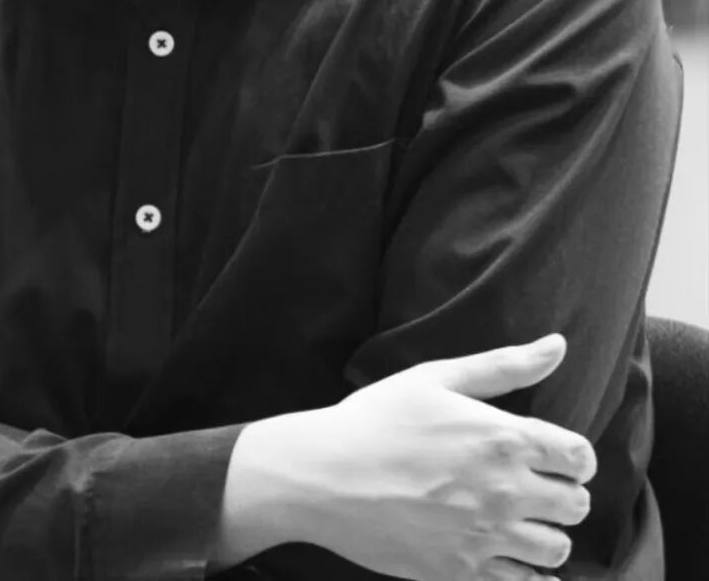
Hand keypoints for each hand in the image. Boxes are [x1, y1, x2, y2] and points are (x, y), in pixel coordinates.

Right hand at [221, 333, 594, 580]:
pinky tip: (512, 558)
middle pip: (576, 505)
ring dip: (547, 534)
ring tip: (521, 520)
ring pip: (556, 549)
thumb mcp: (435, 378)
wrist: (324, 476)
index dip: (575, 456)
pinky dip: (529, 575)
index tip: (556, 455)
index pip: (579, 456)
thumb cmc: (376, 419)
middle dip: (564, 494)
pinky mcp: (462, 570)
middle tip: (536, 486)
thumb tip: (558, 344)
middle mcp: (503, 490)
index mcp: (501, 438)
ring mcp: (484, 535)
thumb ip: (503, 364)